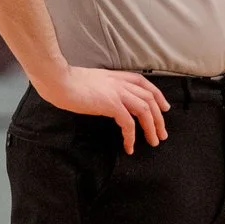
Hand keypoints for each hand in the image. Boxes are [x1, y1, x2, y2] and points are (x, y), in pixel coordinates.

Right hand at [36, 67, 169, 152]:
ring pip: (145, 110)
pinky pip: (128, 123)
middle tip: (162, 133)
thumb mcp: (93, 81)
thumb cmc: (70, 82)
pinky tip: (130, 146)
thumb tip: (108, 99)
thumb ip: (105, 87)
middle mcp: (121, 83)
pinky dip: (132, 136)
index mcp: (117, 76)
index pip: (145, 84)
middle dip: (159, 118)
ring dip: (152, 128)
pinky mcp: (111, 104)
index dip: (158, 96)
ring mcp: (117, 93)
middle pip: (150, 99)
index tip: (165, 108)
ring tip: (153, 142)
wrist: (59, 81)